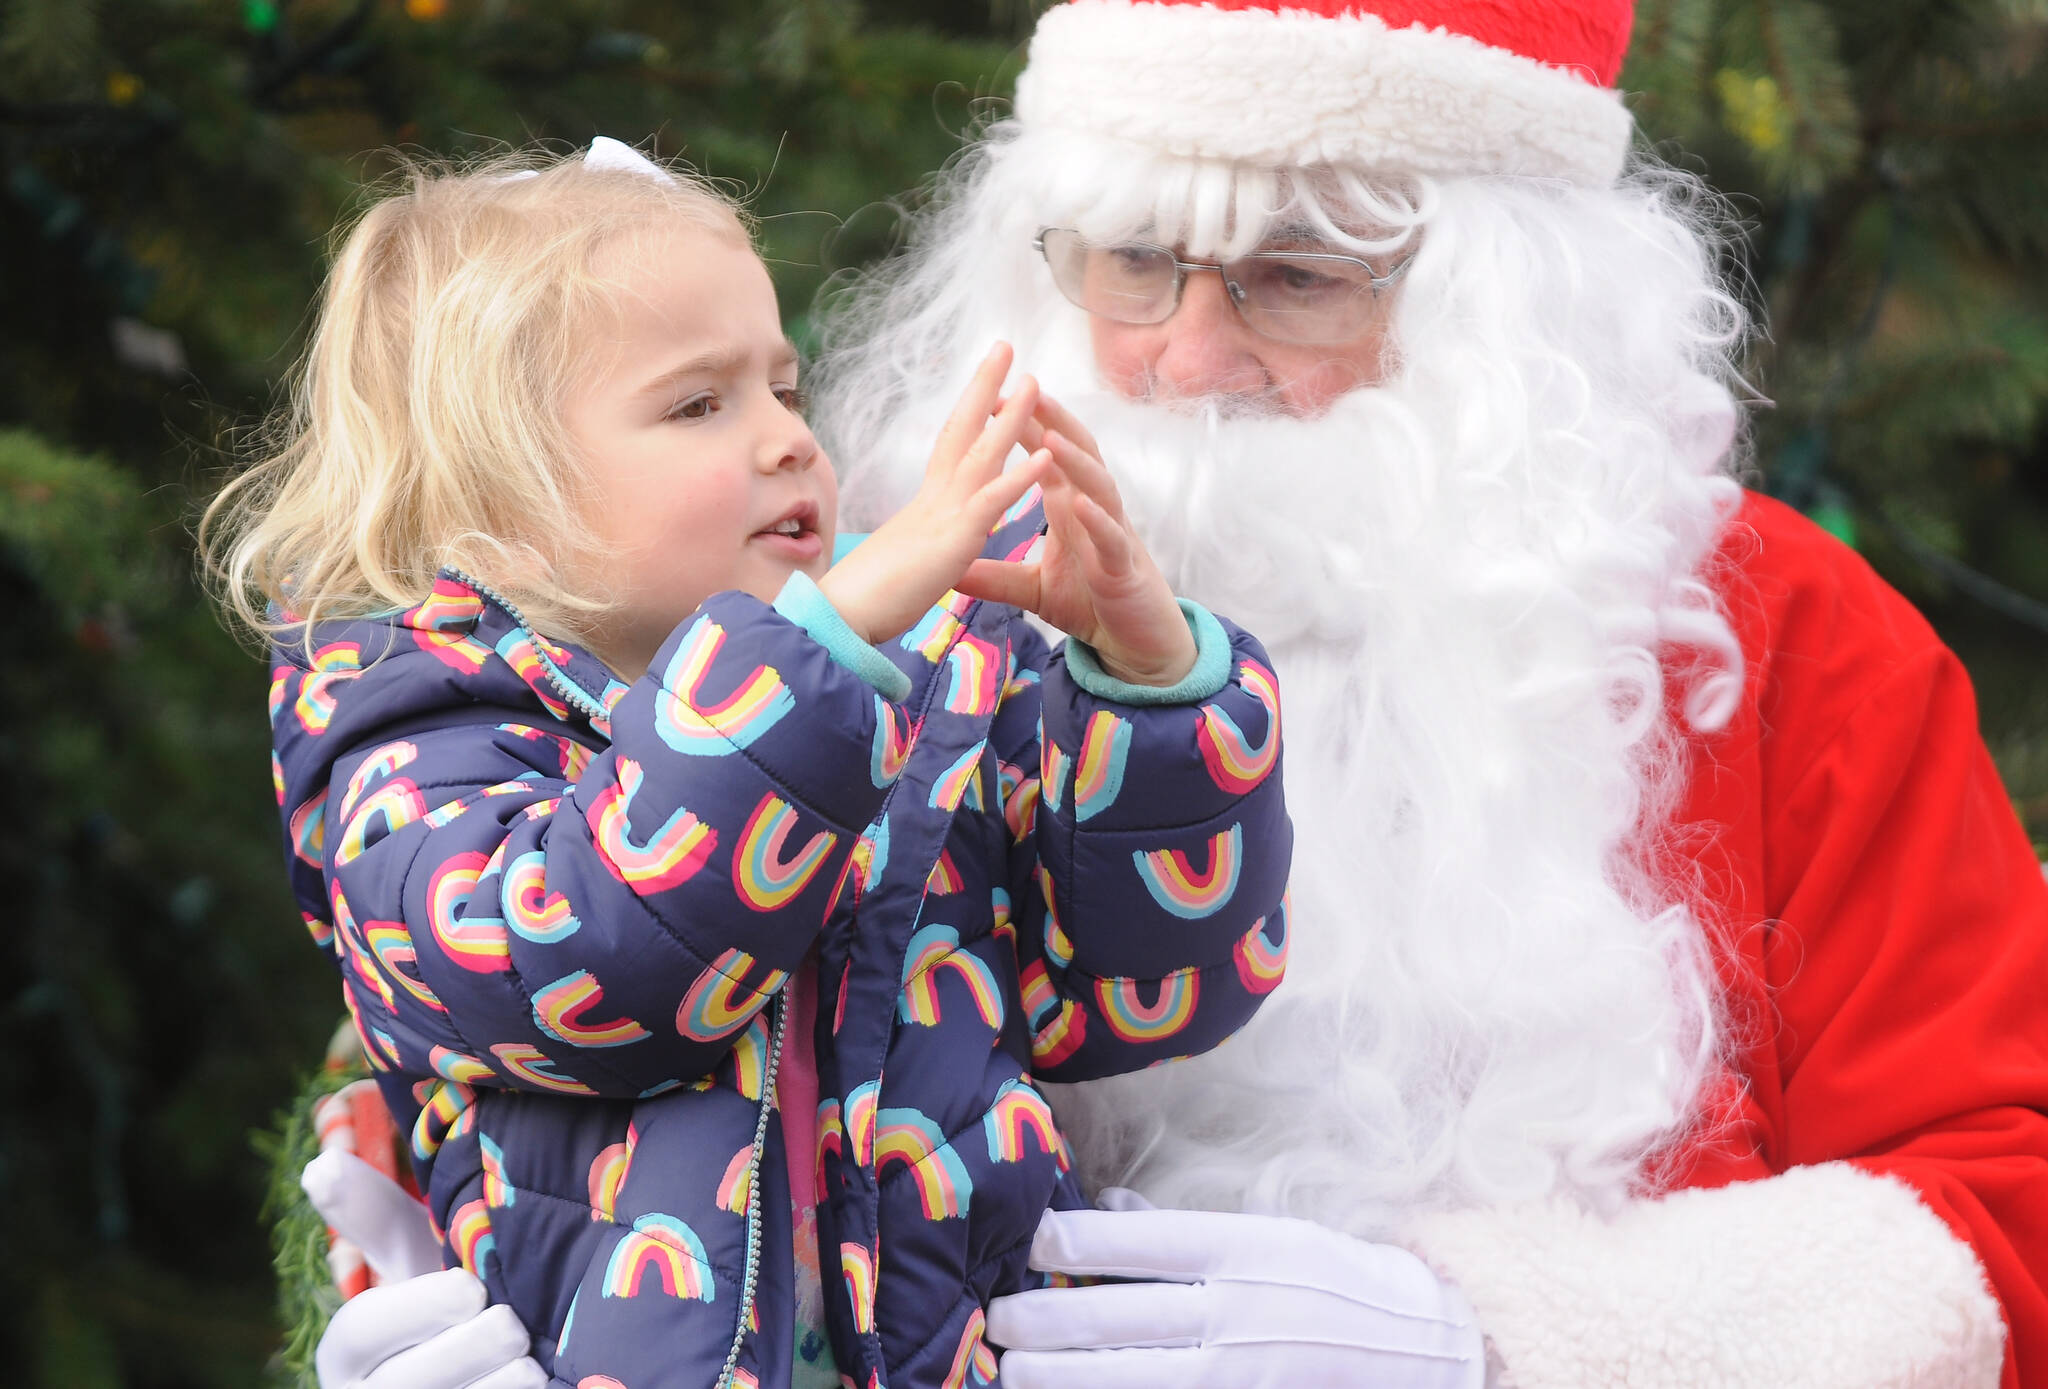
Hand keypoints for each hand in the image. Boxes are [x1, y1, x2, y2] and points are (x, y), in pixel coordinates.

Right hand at [302, 1150, 544, 1388]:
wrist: (480, 1365)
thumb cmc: (445, 1301)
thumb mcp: (412, 1258)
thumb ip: (374, 1216)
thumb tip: (320, 1164)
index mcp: (348, 1350)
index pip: (361, 1331)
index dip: (418, 1309)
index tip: (472, 1288)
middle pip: (407, 1384)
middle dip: (469, 1351)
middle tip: (513, 1327)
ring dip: (496, 1387)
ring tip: (531, 1367)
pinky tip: (544, 1387)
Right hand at [817, 342, 1049, 644]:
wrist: (840, 619)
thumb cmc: (865, 599)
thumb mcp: (902, 563)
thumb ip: (915, 547)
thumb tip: (914, 547)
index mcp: (925, 506)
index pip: (950, 447)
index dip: (969, 411)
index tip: (984, 382)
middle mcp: (933, 500)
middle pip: (962, 429)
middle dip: (985, 386)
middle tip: (1005, 347)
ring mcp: (943, 515)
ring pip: (982, 454)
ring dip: (1011, 416)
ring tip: (1034, 380)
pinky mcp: (953, 541)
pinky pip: (992, 502)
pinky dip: (1021, 477)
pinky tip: (1046, 456)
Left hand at [958, 395, 1194, 686]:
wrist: (1133, 643)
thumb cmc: (1090, 605)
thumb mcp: (1032, 589)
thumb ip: (995, 576)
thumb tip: (950, 571)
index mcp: (1069, 507)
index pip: (1047, 455)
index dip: (1025, 425)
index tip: (993, 397)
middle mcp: (1093, 511)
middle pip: (1077, 454)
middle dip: (1054, 421)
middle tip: (1027, 389)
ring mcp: (1112, 535)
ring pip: (1099, 486)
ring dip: (1076, 463)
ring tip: (1051, 440)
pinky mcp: (1124, 568)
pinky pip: (1112, 538)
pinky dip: (1097, 520)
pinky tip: (1080, 505)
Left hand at [985, 1200, 1485, 1388]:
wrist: (1422, 1345)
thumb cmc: (1329, 1281)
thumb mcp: (1266, 1233)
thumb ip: (1179, 1228)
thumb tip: (1103, 1208)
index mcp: (1234, 1247)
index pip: (1127, 1242)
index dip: (1063, 1243)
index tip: (1024, 1244)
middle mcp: (1233, 1308)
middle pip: (1112, 1318)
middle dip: (1041, 1323)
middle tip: (996, 1323)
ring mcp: (1239, 1370)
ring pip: (1126, 1379)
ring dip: (1059, 1379)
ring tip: (1014, 1372)